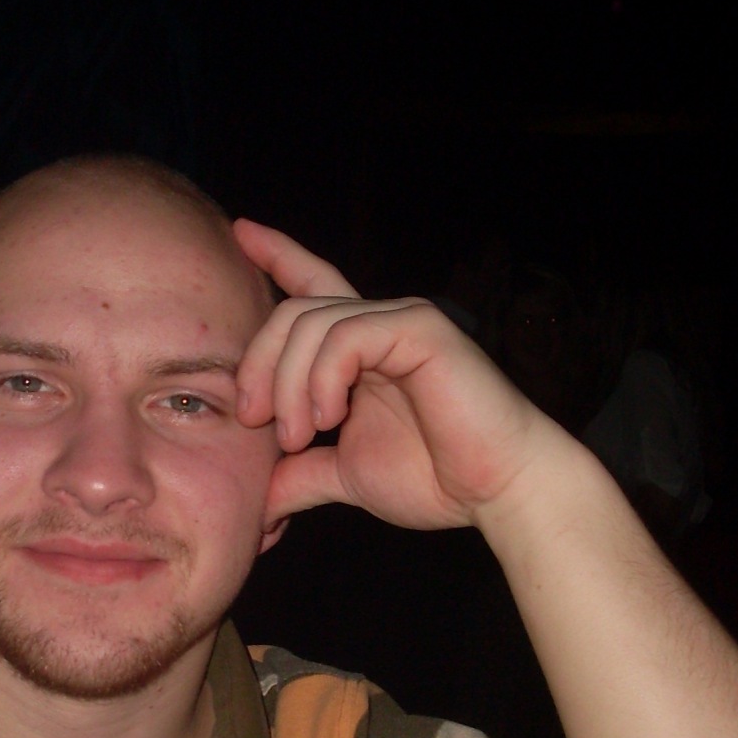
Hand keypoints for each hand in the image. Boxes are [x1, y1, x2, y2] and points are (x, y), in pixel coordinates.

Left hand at [233, 218, 558, 533]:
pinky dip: (322, 378)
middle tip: (253, 421)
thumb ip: (298, 476)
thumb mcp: (344, 475)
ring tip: (297, 438)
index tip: (240, 231)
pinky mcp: (420, 328)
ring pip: (310, 323)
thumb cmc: (434, 477)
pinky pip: (346, 335)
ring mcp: (400, 319)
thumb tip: (254, 506)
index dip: (277, 255)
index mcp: (359, 348)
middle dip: (258, 365)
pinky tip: (330, 417)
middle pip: (291, 311)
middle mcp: (378, 323)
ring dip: (288, 385)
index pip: (311, 287)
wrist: (496, 489)